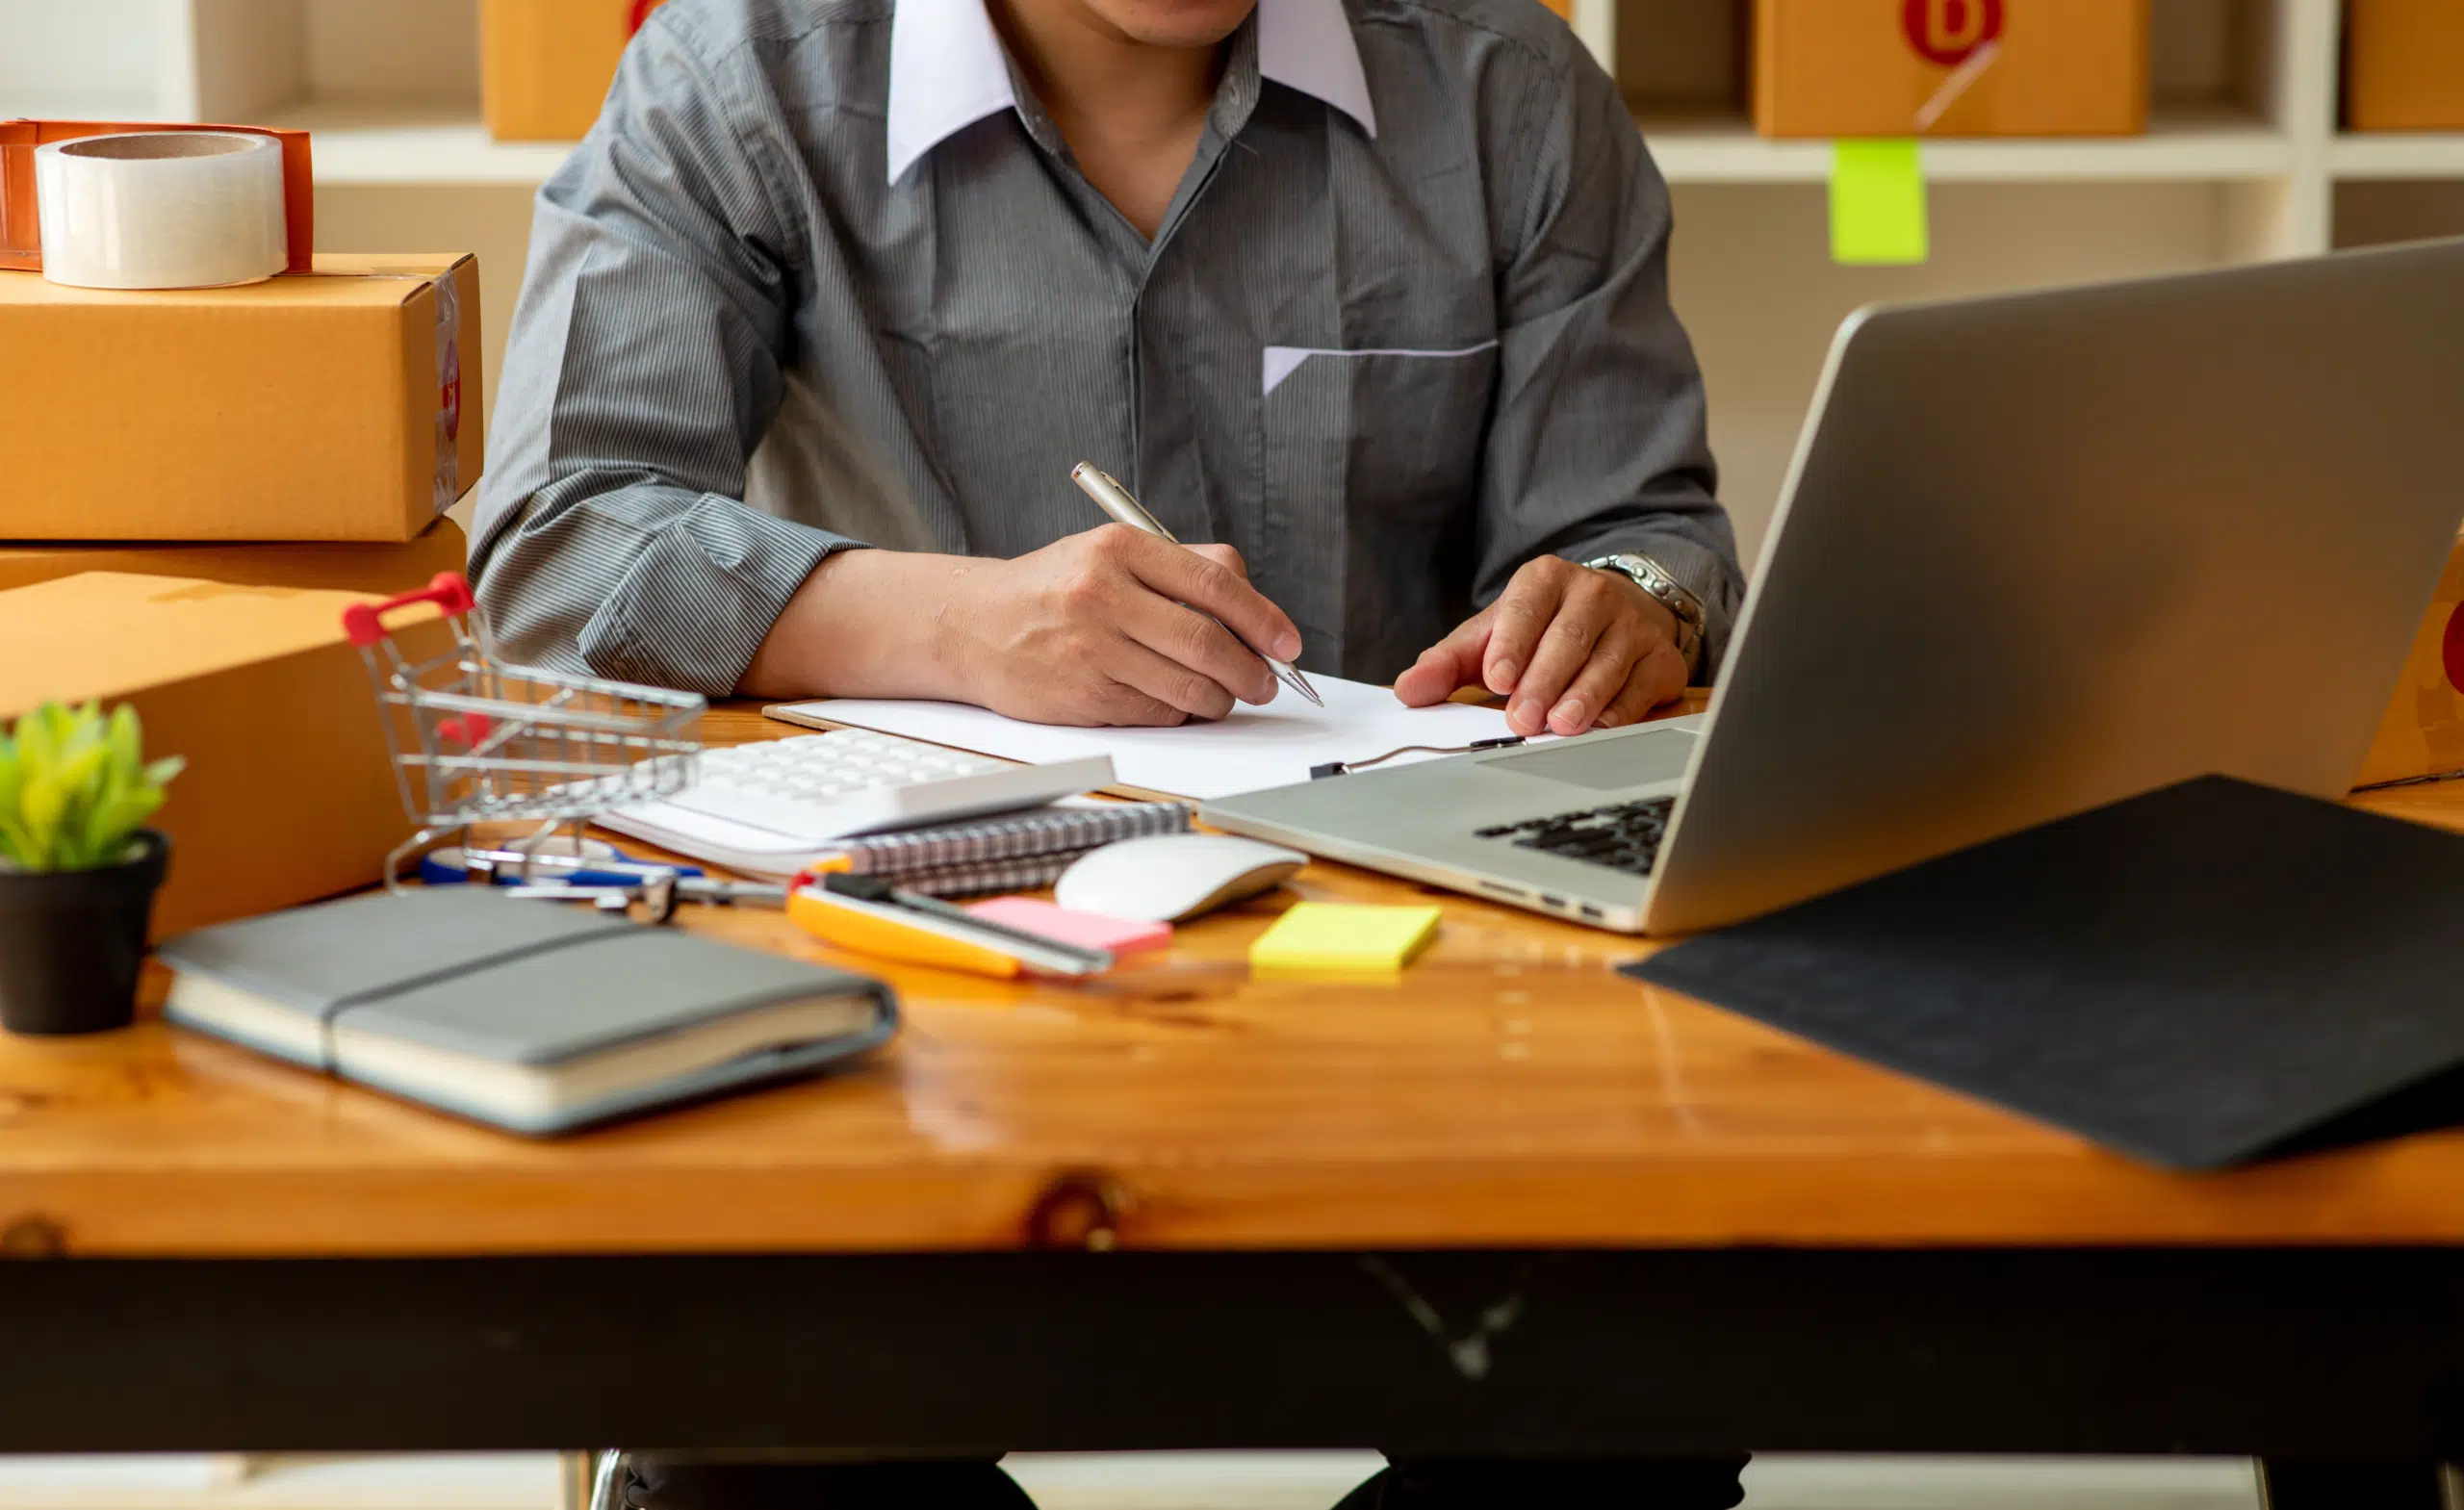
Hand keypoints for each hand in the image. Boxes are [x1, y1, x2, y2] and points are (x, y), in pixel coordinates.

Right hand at [740, 530, 1302, 723]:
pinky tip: (1172, 702)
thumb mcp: (1111, 554)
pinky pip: (1158, 714)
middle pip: (1210, 643)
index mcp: (1120, 548)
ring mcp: (1091, 648)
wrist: (973, 625)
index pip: (1216, 585)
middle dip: (1252, 672)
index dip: (1264, 619)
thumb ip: (1182, 570)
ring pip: (1190, 687)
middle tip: (1264, 682)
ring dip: (1220, 699)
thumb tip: (1257, 608)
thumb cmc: (1055, 589)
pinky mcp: (1082, 695)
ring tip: (1221, 694)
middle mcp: (1104, 594)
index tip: (1288, 643)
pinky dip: (1179, 714)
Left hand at [1394, 557, 1686, 736]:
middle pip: (1567, 640)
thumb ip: (1448, 663)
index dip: (1512, 644)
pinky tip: (1599, 726)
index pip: (1525, 609)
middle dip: (1543, 682)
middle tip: (1522, 718)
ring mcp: (1633, 625)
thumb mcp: (1492, 636)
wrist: (1618, 613)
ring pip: (1607, 664)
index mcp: (1545, 579)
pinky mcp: (1661, 657)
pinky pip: (1641, 687)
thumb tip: (1409, 691)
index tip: (1498, 679)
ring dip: (1582, 698)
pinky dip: (1620, 710)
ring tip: (1560, 725)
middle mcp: (1593, 594)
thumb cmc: (1544, 629)